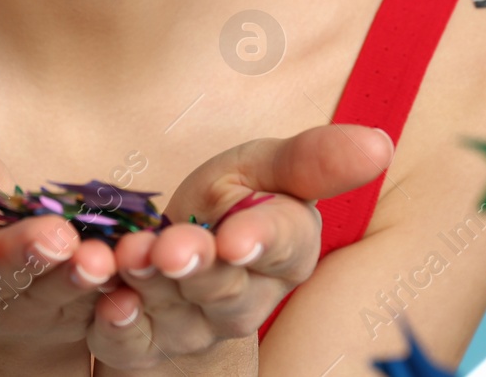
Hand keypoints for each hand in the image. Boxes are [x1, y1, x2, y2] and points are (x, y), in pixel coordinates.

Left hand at [86, 123, 394, 370]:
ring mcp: (194, 327)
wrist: (179, 263)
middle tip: (173, 247)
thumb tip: (380, 142)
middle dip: (198, 266)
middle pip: (224, 287)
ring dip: (150, 286)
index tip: (237, 237)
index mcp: (285, 250)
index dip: (259, 240)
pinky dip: (116, 323)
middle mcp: (245, 298)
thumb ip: (311, 160)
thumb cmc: (231, 205)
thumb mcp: (265, 168)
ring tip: (129, 257)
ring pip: (175, 312)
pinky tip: (105, 302)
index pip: (281, 245)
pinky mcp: (144, 343)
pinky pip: (130, 341)